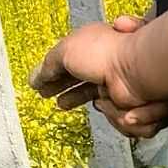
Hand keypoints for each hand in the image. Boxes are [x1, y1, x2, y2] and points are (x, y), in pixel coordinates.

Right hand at [31, 13, 167, 138]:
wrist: (134, 68)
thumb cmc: (101, 53)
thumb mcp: (65, 52)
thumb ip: (48, 66)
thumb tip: (34, 79)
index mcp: (93, 48)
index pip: (70, 66)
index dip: (54, 77)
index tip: (41, 87)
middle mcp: (107, 68)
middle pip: (83, 85)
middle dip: (66, 91)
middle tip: (51, 97)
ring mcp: (119, 88)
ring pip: (100, 103)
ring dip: (81, 100)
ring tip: (63, 104)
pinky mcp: (131, 107)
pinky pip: (119, 120)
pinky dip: (113, 114)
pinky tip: (105, 103)